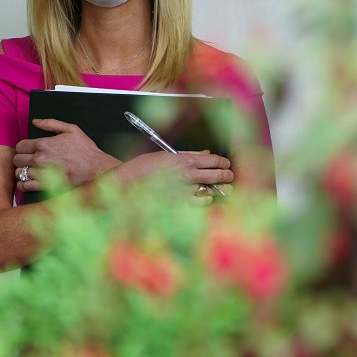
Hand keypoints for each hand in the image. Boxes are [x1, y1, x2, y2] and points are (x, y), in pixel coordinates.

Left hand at [13, 119, 120, 191]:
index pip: (20, 146)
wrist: (96, 168)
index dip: (23, 147)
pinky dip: (23, 184)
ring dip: (23, 171)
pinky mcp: (45, 186)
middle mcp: (39, 158)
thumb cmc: (85, 149)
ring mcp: (41, 173)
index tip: (29, 150)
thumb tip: (35, 122)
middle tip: (30, 160)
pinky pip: (25, 186)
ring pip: (19, 173)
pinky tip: (29, 181)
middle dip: (22, 159)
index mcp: (43, 144)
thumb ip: (51, 123)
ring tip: (31, 170)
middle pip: (17, 159)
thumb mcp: (71, 129)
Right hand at [112, 151, 233, 199]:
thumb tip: (206, 154)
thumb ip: (189, 155)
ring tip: (224, 189)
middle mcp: (186, 174)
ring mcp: (183, 190)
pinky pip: (198, 203)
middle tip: (230, 177)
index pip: (212, 160)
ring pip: (209, 190)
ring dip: (218, 190)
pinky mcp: (179, 203)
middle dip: (226, 176)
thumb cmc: (144, 167)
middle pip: (215, 175)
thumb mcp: (166, 154)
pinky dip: (205, 200)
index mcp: (184, 159)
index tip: (226, 164)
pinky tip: (207, 198)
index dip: (223, 162)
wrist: (127, 183)